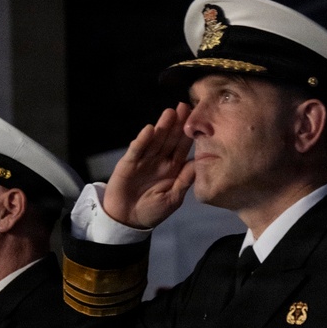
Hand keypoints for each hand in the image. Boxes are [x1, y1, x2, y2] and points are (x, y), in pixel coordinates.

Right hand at [102, 103, 194, 228]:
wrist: (127, 221)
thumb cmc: (152, 211)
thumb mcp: (173, 199)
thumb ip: (185, 181)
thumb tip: (199, 163)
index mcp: (173, 168)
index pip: (182, 148)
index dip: (189, 134)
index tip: (198, 120)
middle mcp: (159, 160)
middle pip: (169, 139)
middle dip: (177, 124)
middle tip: (185, 106)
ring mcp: (144, 160)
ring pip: (155, 140)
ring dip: (162, 127)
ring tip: (170, 113)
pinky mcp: (128, 163)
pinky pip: (137, 150)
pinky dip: (142, 141)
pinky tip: (149, 130)